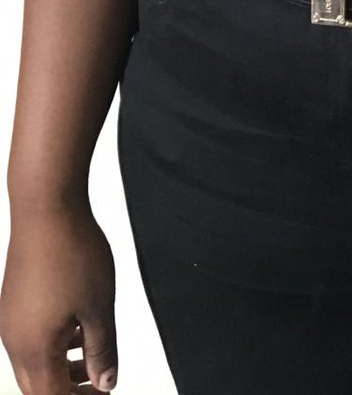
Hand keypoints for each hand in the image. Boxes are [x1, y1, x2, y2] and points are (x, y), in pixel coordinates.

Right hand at [0, 202, 117, 392]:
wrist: (46, 209)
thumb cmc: (72, 253)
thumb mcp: (99, 307)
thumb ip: (102, 350)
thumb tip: (106, 382)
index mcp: (35, 349)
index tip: (104, 393)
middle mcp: (14, 341)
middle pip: (38, 387)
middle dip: (69, 391)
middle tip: (99, 384)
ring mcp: (10, 320)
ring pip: (33, 362)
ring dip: (61, 369)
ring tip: (92, 358)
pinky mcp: (12, 302)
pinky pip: (29, 338)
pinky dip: (53, 344)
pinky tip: (77, 328)